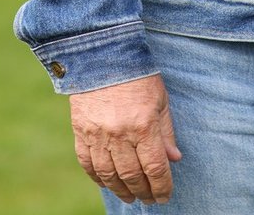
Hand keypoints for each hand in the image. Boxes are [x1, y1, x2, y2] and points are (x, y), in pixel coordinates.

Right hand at [69, 74, 181, 204]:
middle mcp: (120, 133)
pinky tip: (107, 183)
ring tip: (130, 196)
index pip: (155, 168)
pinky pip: (87, 162)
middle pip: (132, 176)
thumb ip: (166, 132)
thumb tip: (174, 159)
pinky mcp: (80, 131)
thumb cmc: (137, 75)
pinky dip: (97, 177)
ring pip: (109, 175)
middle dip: (143, 192)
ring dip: (121, 190)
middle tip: (148, 199)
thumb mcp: (160, 100)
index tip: (164, 196)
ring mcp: (97, 134)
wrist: (102, 54)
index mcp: (143, 125)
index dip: (161, 187)